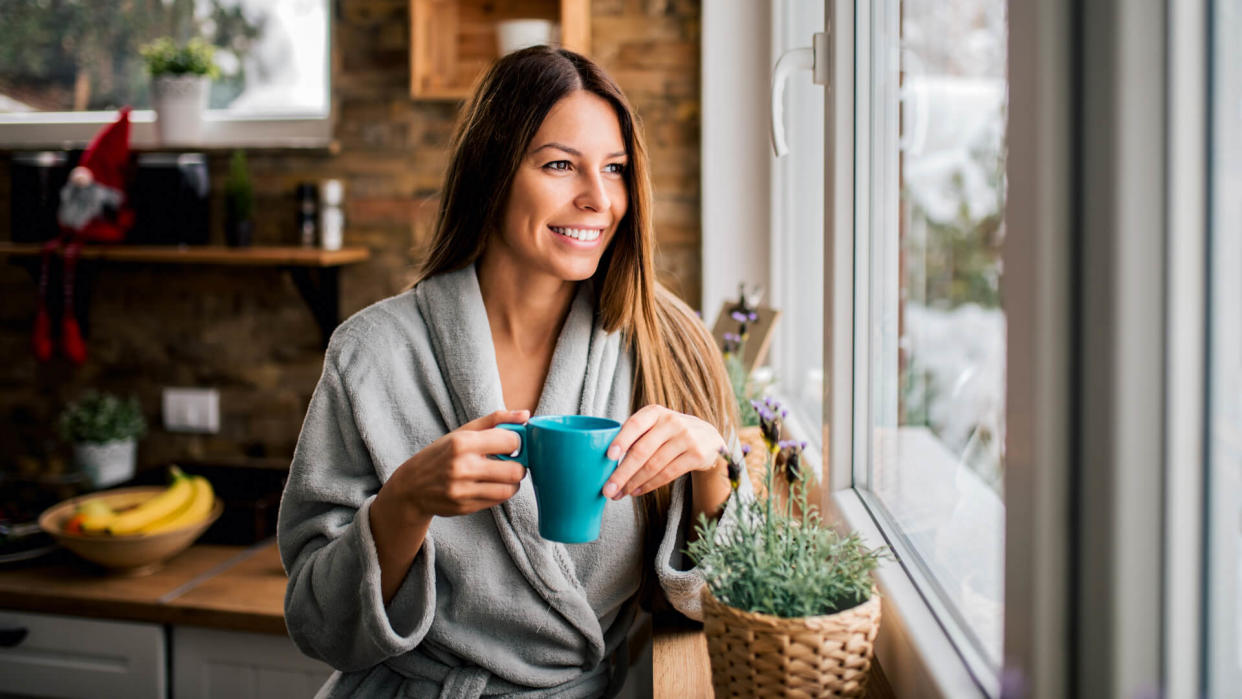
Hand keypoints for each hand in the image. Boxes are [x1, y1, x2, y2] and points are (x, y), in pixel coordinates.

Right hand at [382, 409, 528, 518]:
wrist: (411, 488)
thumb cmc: (440, 455)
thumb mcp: (462, 432)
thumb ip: (495, 420)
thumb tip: (526, 415)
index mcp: (462, 443)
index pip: (510, 441)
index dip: (517, 442)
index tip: (511, 444)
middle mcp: (462, 467)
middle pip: (515, 470)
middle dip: (520, 465)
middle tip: (512, 462)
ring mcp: (462, 490)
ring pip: (509, 489)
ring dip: (513, 482)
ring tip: (504, 474)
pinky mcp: (464, 507)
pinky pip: (497, 501)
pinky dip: (500, 493)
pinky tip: (491, 485)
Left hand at [601, 405, 724, 498]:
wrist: (708, 437)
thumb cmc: (670, 432)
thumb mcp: (656, 424)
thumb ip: (635, 435)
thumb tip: (605, 460)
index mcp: (655, 412)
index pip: (635, 424)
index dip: (621, 440)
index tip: (608, 456)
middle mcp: (671, 422)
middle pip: (642, 451)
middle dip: (622, 473)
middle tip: (607, 489)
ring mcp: (686, 438)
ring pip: (653, 466)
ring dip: (633, 483)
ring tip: (620, 493)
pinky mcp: (696, 455)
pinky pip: (668, 474)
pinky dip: (649, 485)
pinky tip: (637, 491)